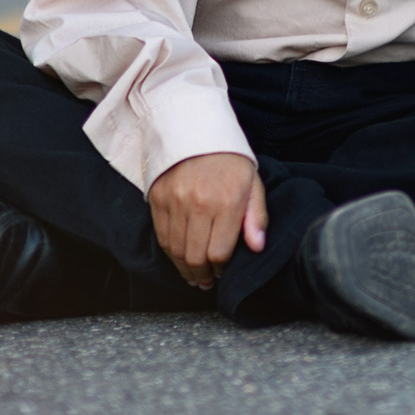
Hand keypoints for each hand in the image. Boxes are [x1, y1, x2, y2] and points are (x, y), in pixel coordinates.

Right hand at [147, 152, 265, 287]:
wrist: (195, 132)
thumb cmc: (230, 161)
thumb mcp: (253, 183)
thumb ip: (256, 217)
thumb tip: (257, 247)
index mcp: (227, 201)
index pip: (220, 252)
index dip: (220, 269)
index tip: (221, 273)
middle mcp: (199, 203)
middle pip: (195, 256)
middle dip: (201, 275)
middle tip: (205, 282)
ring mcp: (175, 202)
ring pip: (176, 251)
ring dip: (184, 269)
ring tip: (192, 276)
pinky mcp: (157, 199)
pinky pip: (161, 237)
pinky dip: (169, 253)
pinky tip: (178, 258)